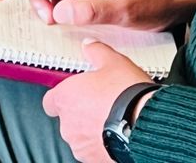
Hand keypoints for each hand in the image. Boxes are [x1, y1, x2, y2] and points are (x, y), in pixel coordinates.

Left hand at [42, 41, 151, 162]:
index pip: (51, 101)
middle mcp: (68, 124)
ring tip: (112, 117)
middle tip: (101, 101)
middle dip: (81, 112)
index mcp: (65, 98)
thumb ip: (96, 52)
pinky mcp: (94, 159)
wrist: (145, 123)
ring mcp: (80, 145)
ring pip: (81, 135)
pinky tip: (118, 131)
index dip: (63, 95)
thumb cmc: (126, 93)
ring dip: (91, 128)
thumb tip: (89, 45)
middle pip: (68, 118)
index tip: (76, 91)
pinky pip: (94, 149)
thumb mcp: (113, 62)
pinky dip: (102, 142)